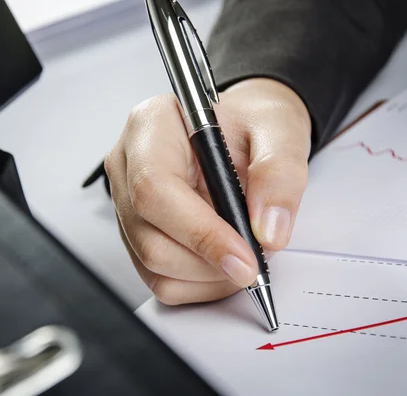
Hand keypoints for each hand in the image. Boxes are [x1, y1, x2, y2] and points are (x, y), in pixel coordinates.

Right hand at [105, 78, 310, 304]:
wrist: (244, 131)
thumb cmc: (251, 123)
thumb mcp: (279, 131)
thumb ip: (278, 174)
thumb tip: (267, 230)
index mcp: (153, 125)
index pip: (154, 188)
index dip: (199, 232)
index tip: (243, 257)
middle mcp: (129, 164)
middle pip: (149, 237)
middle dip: (208, 263)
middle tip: (254, 261)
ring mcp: (127, 201)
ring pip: (153, 264)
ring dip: (206, 276)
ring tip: (242, 256)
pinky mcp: (136, 231)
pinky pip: (159, 276)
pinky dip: (198, 283)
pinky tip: (223, 262)